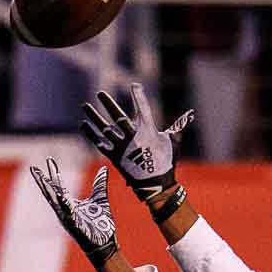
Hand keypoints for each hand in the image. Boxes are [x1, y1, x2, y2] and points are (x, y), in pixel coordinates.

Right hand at [30, 157, 117, 266]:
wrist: (106, 243)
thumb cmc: (100, 224)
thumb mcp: (100, 200)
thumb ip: (100, 184)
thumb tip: (104, 169)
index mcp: (70, 204)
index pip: (58, 186)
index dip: (53, 173)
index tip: (49, 160)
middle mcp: (65, 211)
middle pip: (51, 193)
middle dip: (42, 181)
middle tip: (34, 168)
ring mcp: (69, 219)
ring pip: (55, 203)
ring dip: (48, 191)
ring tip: (41, 179)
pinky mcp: (76, 227)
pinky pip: (69, 215)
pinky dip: (66, 206)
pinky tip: (62, 197)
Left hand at [79, 82, 193, 204]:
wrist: (156, 186)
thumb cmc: (166, 163)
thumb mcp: (173, 144)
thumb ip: (176, 128)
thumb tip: (187, 117)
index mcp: (148, 130)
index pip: (142, 107)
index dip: (138, 95)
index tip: (134, 86)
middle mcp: (133, 136)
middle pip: (118, 115)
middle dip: (108, 103)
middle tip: (100, 93)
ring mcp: (122, 147)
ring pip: (105, 128)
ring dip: (94, 116)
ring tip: (85, 106)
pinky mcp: (115, 157)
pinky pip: (100, 143)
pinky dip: (91, 134)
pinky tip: (84, 125)